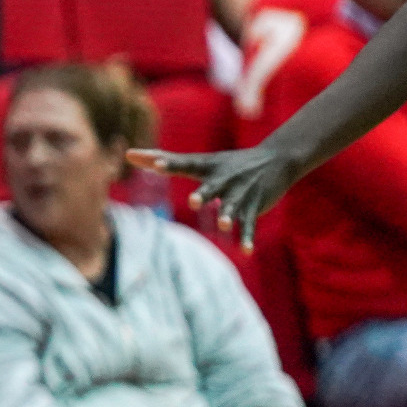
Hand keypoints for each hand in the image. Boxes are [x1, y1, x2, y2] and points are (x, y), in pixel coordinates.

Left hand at [125, 145, 301, 250]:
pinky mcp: (253, 207)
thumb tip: (128, 154)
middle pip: (210, 188)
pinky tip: (245, 252)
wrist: (277, 160)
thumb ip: (164, 160)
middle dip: (203, 195)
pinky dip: (247, 238)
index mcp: (208, 167)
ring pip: (232, 207)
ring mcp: (240, 194)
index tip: (155, 163)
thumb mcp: (200, 161)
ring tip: (223, 225)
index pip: (186, 164)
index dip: (170, 164)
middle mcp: (224, 179)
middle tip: (193, 202)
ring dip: (228, 216)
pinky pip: (249, 225)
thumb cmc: (229, 163)